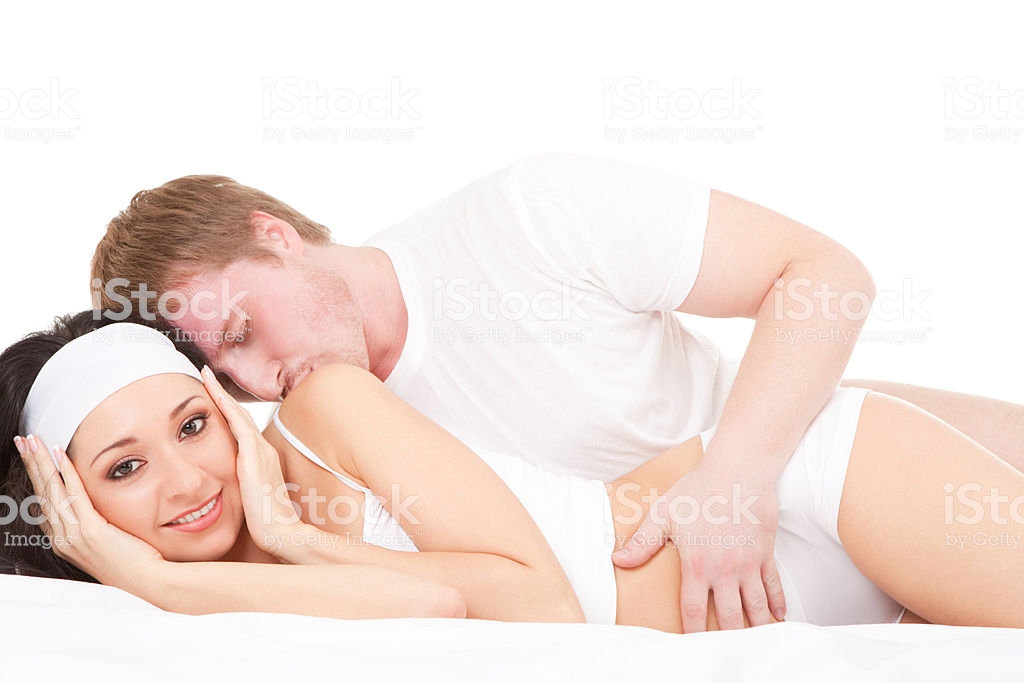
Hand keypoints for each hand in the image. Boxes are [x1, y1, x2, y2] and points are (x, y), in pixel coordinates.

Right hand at [14, 434, 163, 585]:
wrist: (145, 581)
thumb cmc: (132, 562)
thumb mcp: (105, 541)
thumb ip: (94, 524)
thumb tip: (93, 507)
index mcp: (64, 541)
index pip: (43, 503)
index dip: (36, 478)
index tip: (31, 456)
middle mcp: (63, 538)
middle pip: (41, 493)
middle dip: (31, 464)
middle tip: (22, 441)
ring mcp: (74, 535)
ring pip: (51, 490)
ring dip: (41, 462)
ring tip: (32, 441)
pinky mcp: (90, 530)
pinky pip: (74, 494)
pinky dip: (66, 472)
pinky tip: (59, 454)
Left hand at [200, 366, 302, 558]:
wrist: (281, 533)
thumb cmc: (266, 523)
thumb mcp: (251, 499)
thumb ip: (242, 488)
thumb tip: (229, 490)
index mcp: (262, 459)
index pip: (241, 428)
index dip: (226, 409)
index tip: (211, 394)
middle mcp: (263, 449)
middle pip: (239, 415)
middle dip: (222, 394)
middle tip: (206, 375)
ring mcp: (260, 451)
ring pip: (237, 414)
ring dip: (220, 393)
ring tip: (205, 376)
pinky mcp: (253, 457)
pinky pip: (237, 424)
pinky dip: (225, 406)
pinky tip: (213, 393)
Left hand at [611, 460, 785, 631]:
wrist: (737, 471)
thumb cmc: (697, 489)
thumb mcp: (663, 514)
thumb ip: (642, 542)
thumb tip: (618, 561)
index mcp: (697, 565)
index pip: (692, 609)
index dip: (691, 631)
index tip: (690, 645)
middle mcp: (724, 570)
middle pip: (727, 616)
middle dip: (726, 637)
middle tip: (726, 651)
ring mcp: (748, 563)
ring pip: (754, 606)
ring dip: (756, 627)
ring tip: (756, 641)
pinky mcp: (765, 553)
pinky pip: (773, 584)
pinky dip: (777, 602)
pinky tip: (778, 615)